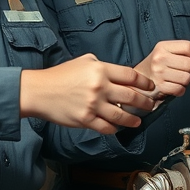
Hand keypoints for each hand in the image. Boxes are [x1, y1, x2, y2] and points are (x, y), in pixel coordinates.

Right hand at [19, 53, 154, 133]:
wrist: (39, 91)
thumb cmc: (60, 75)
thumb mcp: (83, 61)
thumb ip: (103, 66)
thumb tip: (119, 73)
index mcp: (100, 70)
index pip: (131, 76)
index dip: (144, 82)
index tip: (150, 87)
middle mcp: (99, 87)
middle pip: (131, 96)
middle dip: (145, 102)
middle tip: (150, 105)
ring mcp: (93, 104)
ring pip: (122, 115)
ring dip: (133, 119)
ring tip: (138, 120)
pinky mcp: (85, 119)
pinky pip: (107, 127)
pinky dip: (115, 128)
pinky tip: (118, 127)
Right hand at [134, 40, 189, 98]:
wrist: (138, 79)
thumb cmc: (157, 65)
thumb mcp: (167, 52)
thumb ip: (184, 52)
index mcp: (163, 46)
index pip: (188, 46)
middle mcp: (160, 58)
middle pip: (189, 64)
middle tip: (182, 71)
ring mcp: (159, 73)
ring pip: (187, 78)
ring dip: (185, 81)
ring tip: (176, 79)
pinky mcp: (160, 86)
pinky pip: (180, 89)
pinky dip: (180, 90)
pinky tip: (173, 86)